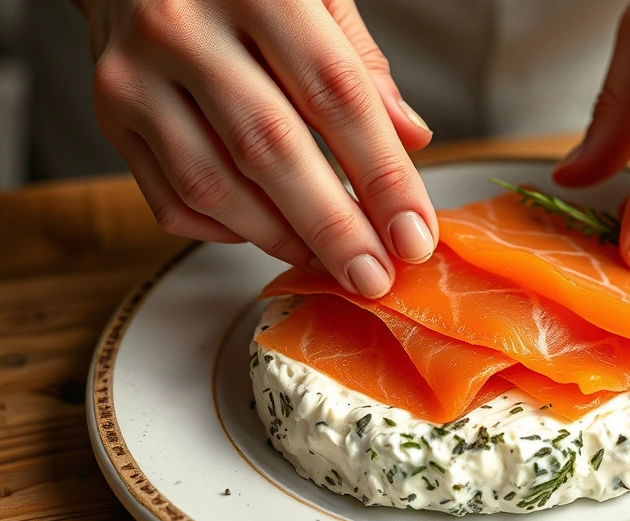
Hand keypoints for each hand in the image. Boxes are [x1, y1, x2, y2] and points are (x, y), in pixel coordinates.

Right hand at [80, 0, 436, 297]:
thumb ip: (359, 64)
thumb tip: (410, 140)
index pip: (336, 94)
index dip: (382, 174)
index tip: (413, 233)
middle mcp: (185, 27)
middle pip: (272, 148)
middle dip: (334, 228)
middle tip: (375, 276)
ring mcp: (137, 74)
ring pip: (214, 185)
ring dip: (282, 238)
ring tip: (332, 263)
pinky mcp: (110, 114)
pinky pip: (171, 199)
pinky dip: (227, 231)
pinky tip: (269, 233)